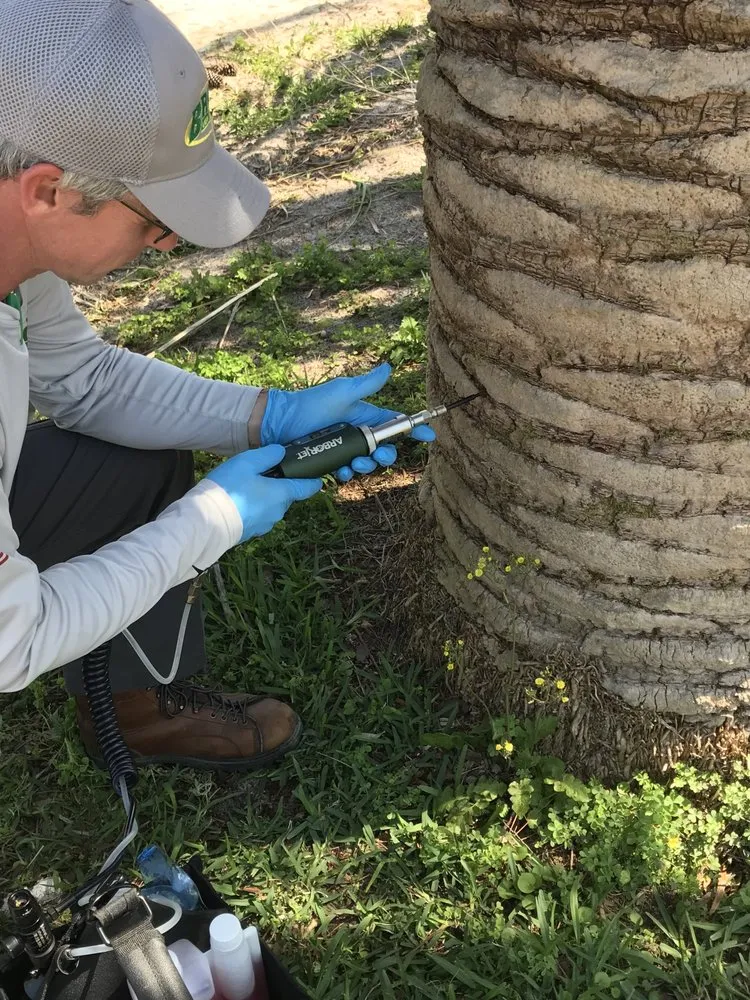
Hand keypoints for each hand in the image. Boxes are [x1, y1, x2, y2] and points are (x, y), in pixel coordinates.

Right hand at [205, 444, 321, 542]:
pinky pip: (258, 515)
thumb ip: (268, 455)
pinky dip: (254, 507)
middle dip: (280, 486)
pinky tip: (238, 500)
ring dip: (265, 497)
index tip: (316, 477)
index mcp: (282, 494)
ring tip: (246, 486)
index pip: (306, 488)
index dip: (312, 481)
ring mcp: (265, 525)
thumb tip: (281, 452)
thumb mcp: (248, 462)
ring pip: (271, 506)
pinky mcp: (251, 532)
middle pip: (286, 496)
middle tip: (263, 474)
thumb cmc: (229, 489)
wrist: (206, 522)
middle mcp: (278, 512)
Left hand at [260, 363, 435, 480]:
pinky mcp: (330, 461)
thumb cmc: (311, 404)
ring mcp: (343, 448)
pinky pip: (346, 471)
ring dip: (366, 465)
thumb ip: (367, 384)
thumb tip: (389, 368)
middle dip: (387, 455)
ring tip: (355, 463)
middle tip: (380, 456)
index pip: (394, 424)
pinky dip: (347, 473)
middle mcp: (356, 433)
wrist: (280, 423)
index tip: (429, 437)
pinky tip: (341, 472)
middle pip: (384, 449)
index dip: (412, 430)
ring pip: (367, 462)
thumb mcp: (342, 392)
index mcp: (364, 416)